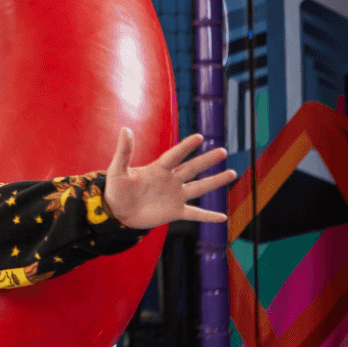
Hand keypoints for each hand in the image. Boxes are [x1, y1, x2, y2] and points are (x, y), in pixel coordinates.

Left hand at [103, 128, 237, 229]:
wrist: (116, 212)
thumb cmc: (115, 190)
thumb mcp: (117, 171)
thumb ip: (124, 151)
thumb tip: (125, 129)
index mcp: (157, 169)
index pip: (174, 156)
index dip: (185, 147)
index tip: (199, 137)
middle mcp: (170, 180)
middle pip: (192, 168)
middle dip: (207, 160)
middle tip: (223, 151)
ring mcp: (174, 196)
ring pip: (199, 188)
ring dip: (215, 182)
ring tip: (232, 173)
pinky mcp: (174, 212)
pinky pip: (195, 214)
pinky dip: (208, 216)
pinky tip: (222, 218)